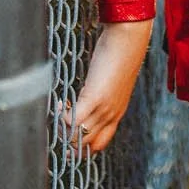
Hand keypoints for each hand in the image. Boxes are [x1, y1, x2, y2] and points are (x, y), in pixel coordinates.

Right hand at [66, 18, 154, 153]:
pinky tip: (61, 104)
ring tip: (59, 112)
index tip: (71, 132)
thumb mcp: (111, 81)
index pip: (99, 143)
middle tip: (59, 127)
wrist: (128, 41)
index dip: (83, 144)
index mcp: (117, 113)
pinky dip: (63, 117)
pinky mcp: (95, 98)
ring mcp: (104, 109)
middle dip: (70, 143)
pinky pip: (73, 120)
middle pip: (88, 146)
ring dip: (65, 130)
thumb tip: (88, 91)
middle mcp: (111, 115)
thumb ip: (102, 92)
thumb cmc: (120, 56)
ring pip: (79, 137)